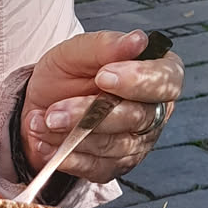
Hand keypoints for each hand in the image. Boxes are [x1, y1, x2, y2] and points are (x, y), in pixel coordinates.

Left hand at [21, 29, 183, 184]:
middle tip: (54, 110)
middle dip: (91, 113)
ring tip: (41, 121)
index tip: (103, 76)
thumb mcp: (77, 52)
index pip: (166, 80)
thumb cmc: (68, 74)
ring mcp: (138, 143)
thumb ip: (106, 45)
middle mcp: (154, 111)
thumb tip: (137, 40)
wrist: (42, 106)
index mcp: (157, 75)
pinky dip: (68, 156)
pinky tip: (45, 143)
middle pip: (137, 117)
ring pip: (114, 145)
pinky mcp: (116, 166)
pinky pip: (97, 167)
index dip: (138, 81)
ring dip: (73, 135)